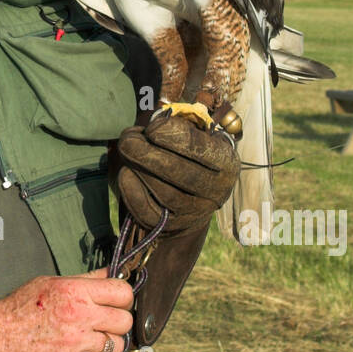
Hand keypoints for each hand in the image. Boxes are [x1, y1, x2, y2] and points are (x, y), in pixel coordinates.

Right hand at [0, 268, 133, 351]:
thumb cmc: (20, 307)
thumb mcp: (51, 282)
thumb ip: (84, 279)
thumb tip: (112, 272)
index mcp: (75, 291)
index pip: (122, 292)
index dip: (124, 298)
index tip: (118, 303)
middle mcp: (79, 315)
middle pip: (124, 321)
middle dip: (117, 323)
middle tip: (104, 324)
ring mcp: (76, 343)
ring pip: (115, 346)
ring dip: (105, 345)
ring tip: (89, 341)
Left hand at [112, 109, 240, 233]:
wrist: (193, 196)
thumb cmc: (190, 154)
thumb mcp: (195, 135)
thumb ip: (178, 126)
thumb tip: (152, 125)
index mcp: (226, 161)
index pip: (200, 148)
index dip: (171, 135)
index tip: (152, 128)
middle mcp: (216, 190)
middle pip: (180, 172)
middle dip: (147, 153)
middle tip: (127, 139)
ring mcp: (195, 212)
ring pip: (164, 193)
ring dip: (138, 169)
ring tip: (126, 151)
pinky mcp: (172, 226)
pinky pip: (148, 212)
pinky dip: (132, 191)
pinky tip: (126, 173)